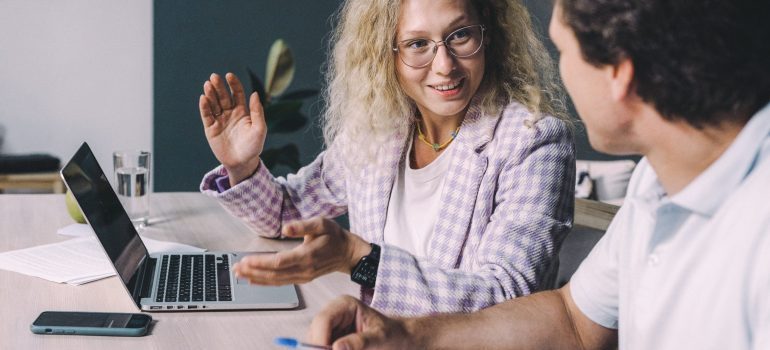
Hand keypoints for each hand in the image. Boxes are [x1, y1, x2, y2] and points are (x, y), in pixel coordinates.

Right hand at [199, 72, 265, 185]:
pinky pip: (207, 115)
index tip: (229, 75)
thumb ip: (257, 112)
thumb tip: (255, 93)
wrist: (242, 163)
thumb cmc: (253, 147)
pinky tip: (203, 98)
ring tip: (207, 84)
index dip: (233, 84)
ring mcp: (219, 120)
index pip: (237, 93)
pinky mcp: (210, 128)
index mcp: (242, 111)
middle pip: (223, 96)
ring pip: (214, 104)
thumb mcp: (260, 129)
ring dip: (210, 94)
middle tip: (214, 77)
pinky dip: (204, 107)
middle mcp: (230, 113)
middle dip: (219, 86)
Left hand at [232, 217, 371, 284]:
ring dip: (256, 278)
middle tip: (235, 268)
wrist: (347, 252)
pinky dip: (265, 282)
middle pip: (273, 274)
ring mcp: (303, 276)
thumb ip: (303, 225)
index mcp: (307, 255)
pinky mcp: (302, 278)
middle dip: (252, 271)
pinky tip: (254, 279)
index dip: (260, 262)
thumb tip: (285, 227)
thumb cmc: (334, 236)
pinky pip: (281, 283)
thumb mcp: (321, 223)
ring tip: (239, 274)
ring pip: (276, 281)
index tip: (245, 260)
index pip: (278, 262)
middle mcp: (304, 269)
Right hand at [308, 296, 416, 349]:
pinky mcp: (331, 341)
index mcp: (345, 305)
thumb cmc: (393, 334)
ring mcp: (331, 329)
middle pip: (314, 333)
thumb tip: (337, 348)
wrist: (399, 339)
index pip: (323, 320)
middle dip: (322, 349)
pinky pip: (323, 349)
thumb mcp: (381, 338)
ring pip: (315, 345)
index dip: (320, 340)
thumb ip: (360, 342)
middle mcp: (334, 315)